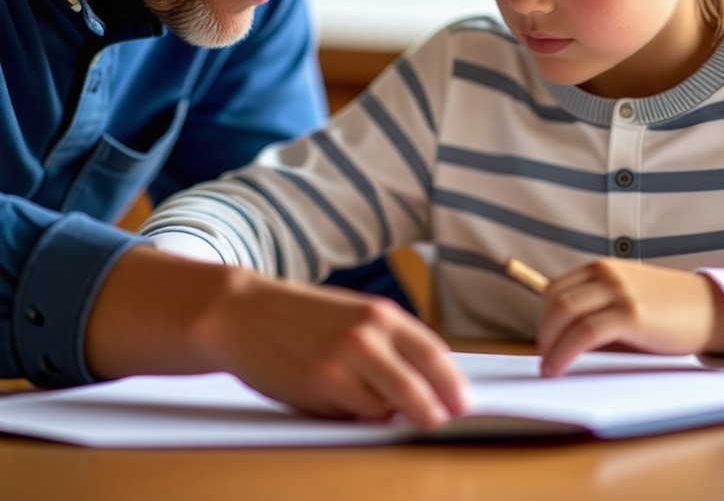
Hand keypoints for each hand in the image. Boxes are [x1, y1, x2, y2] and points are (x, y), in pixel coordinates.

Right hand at [86, 246, 468, 429]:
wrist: (243, 314)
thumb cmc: (302, 318)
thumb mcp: (352, 314)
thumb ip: (387, 343)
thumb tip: (426, 383)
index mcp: (380, 314)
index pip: (433, 353)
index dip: (453, 382)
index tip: (465, 402)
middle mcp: (367, 336)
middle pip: (419, 388)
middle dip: (436, 412)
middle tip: (444, 424)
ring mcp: (343, 363)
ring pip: (386, 408)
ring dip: (388, 414)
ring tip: (374, 405)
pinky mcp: (319, 388)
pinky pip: (354, 416)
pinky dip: (357, 416)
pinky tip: (341, 402)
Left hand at [537, 259, 723, 376]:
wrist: (714, 311)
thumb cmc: (668, 315)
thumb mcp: (626, 303)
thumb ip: (596, 313)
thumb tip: (559, 342)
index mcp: (602, 268)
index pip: (554, 289)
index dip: (543, 319)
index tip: (544, 343)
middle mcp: (606, 273)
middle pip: (555, 301)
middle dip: (544, 333)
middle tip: (544, 359)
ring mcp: (619, 291)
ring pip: (565, 314)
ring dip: (550, 345)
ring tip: (549, 368)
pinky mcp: (631, 313)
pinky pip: (585, 332)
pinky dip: (564, 352)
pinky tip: (559, 367)